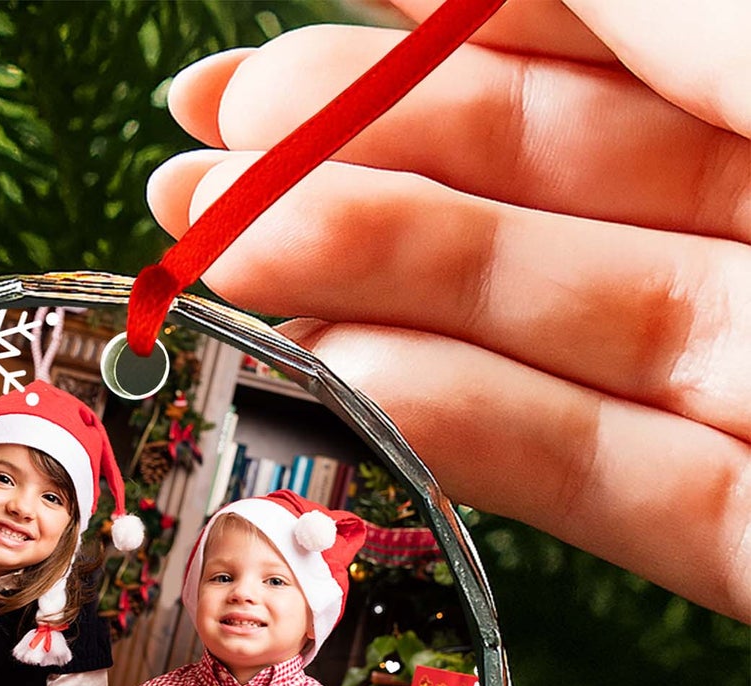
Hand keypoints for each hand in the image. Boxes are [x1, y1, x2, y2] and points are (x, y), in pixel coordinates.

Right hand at [147, 0, 750, 619]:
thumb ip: (649, 7)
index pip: (589, 49)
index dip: (409, 43)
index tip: (254, 77)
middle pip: (530, 198)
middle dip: (344, 181)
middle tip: (195, 190)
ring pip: (537, 339)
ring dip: (365, 304)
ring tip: (227, 274)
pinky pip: (602, 479)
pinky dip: (464, 436)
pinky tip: (339, 386)